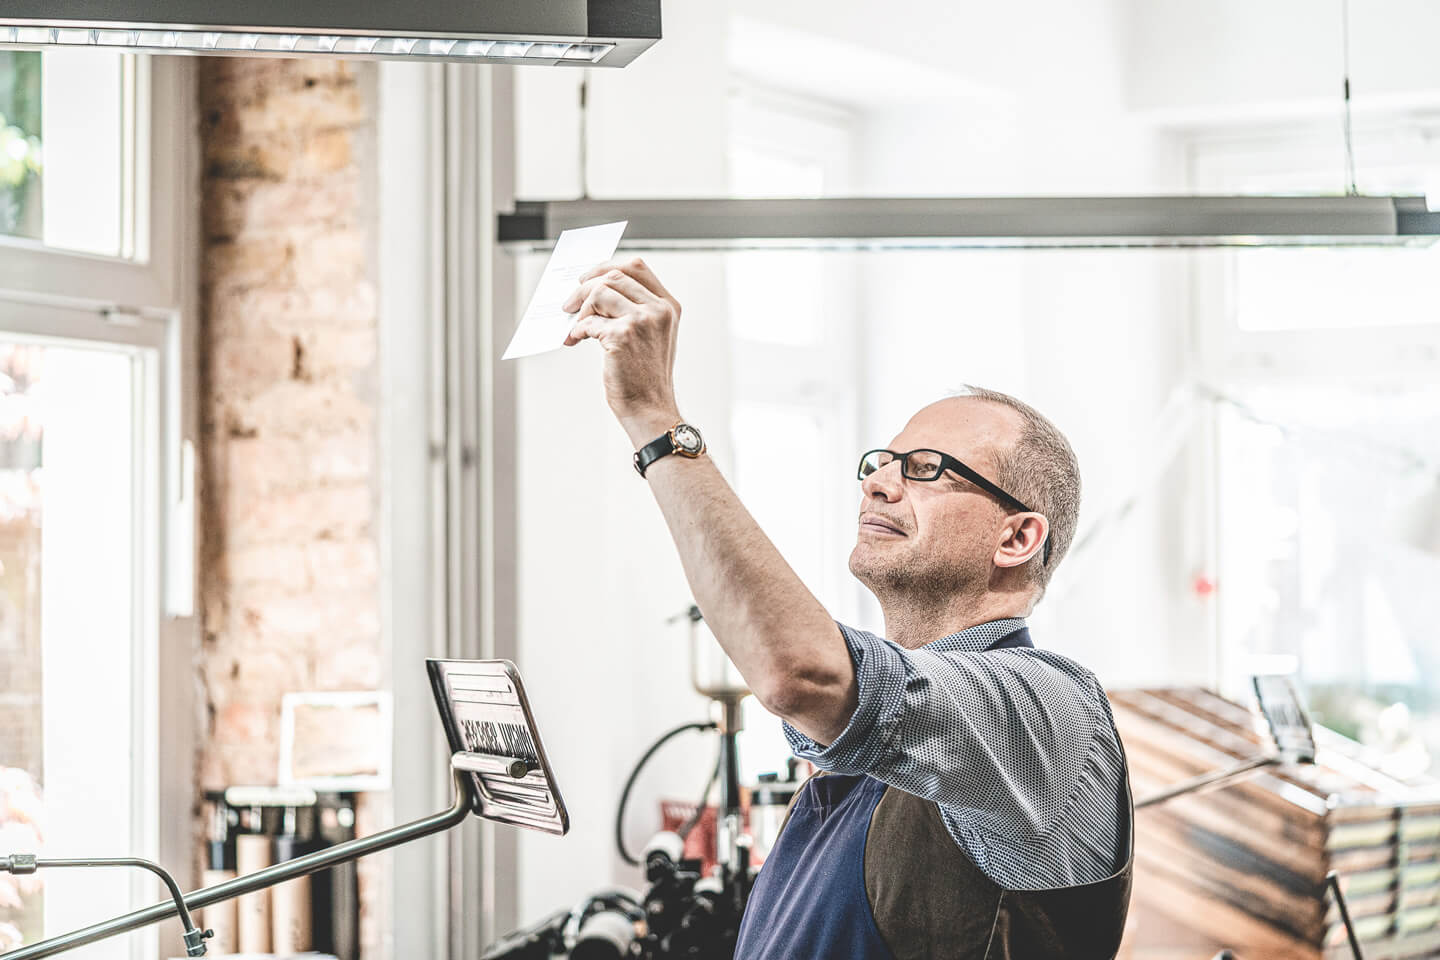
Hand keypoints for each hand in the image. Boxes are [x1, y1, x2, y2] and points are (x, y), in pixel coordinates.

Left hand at [562, 257, 682, 438]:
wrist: (650, 410)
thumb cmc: (646, 377)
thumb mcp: (652, 336)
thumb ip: (634, 310)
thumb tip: (594, 293)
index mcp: (668, 306)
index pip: (636, 267)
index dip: (606, 267)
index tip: (587, 278)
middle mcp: (658, 310)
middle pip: (614, 276)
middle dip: (585, 286)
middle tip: (570, 303)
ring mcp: (642, 322)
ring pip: (599, 293)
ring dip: (579, 309)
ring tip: (574, 328)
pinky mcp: (622, 337)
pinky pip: (589, 322)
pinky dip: (577, 330)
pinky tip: (575, 341)